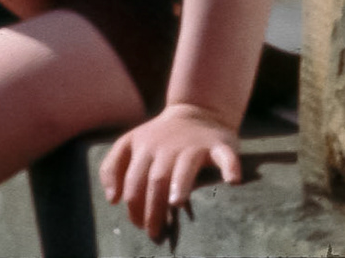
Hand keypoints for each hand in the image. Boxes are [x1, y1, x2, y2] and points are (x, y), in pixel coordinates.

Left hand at [98, 102, 241, 240]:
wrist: (198, 111)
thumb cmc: (160, 137)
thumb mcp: (131, 143)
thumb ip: (112, 167)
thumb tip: (112, 199)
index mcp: (143, 147)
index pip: (134, 183)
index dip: (134, 208)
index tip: (140, 226)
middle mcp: (167, 146)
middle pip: (156, 180)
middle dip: (153, 209)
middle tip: (155, 232)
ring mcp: (193, 145)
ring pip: (185, 167)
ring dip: (180, 184)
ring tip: (176, 203)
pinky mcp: (218, 145)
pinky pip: (225, 156)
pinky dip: (230, 167)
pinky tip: (232, 181)